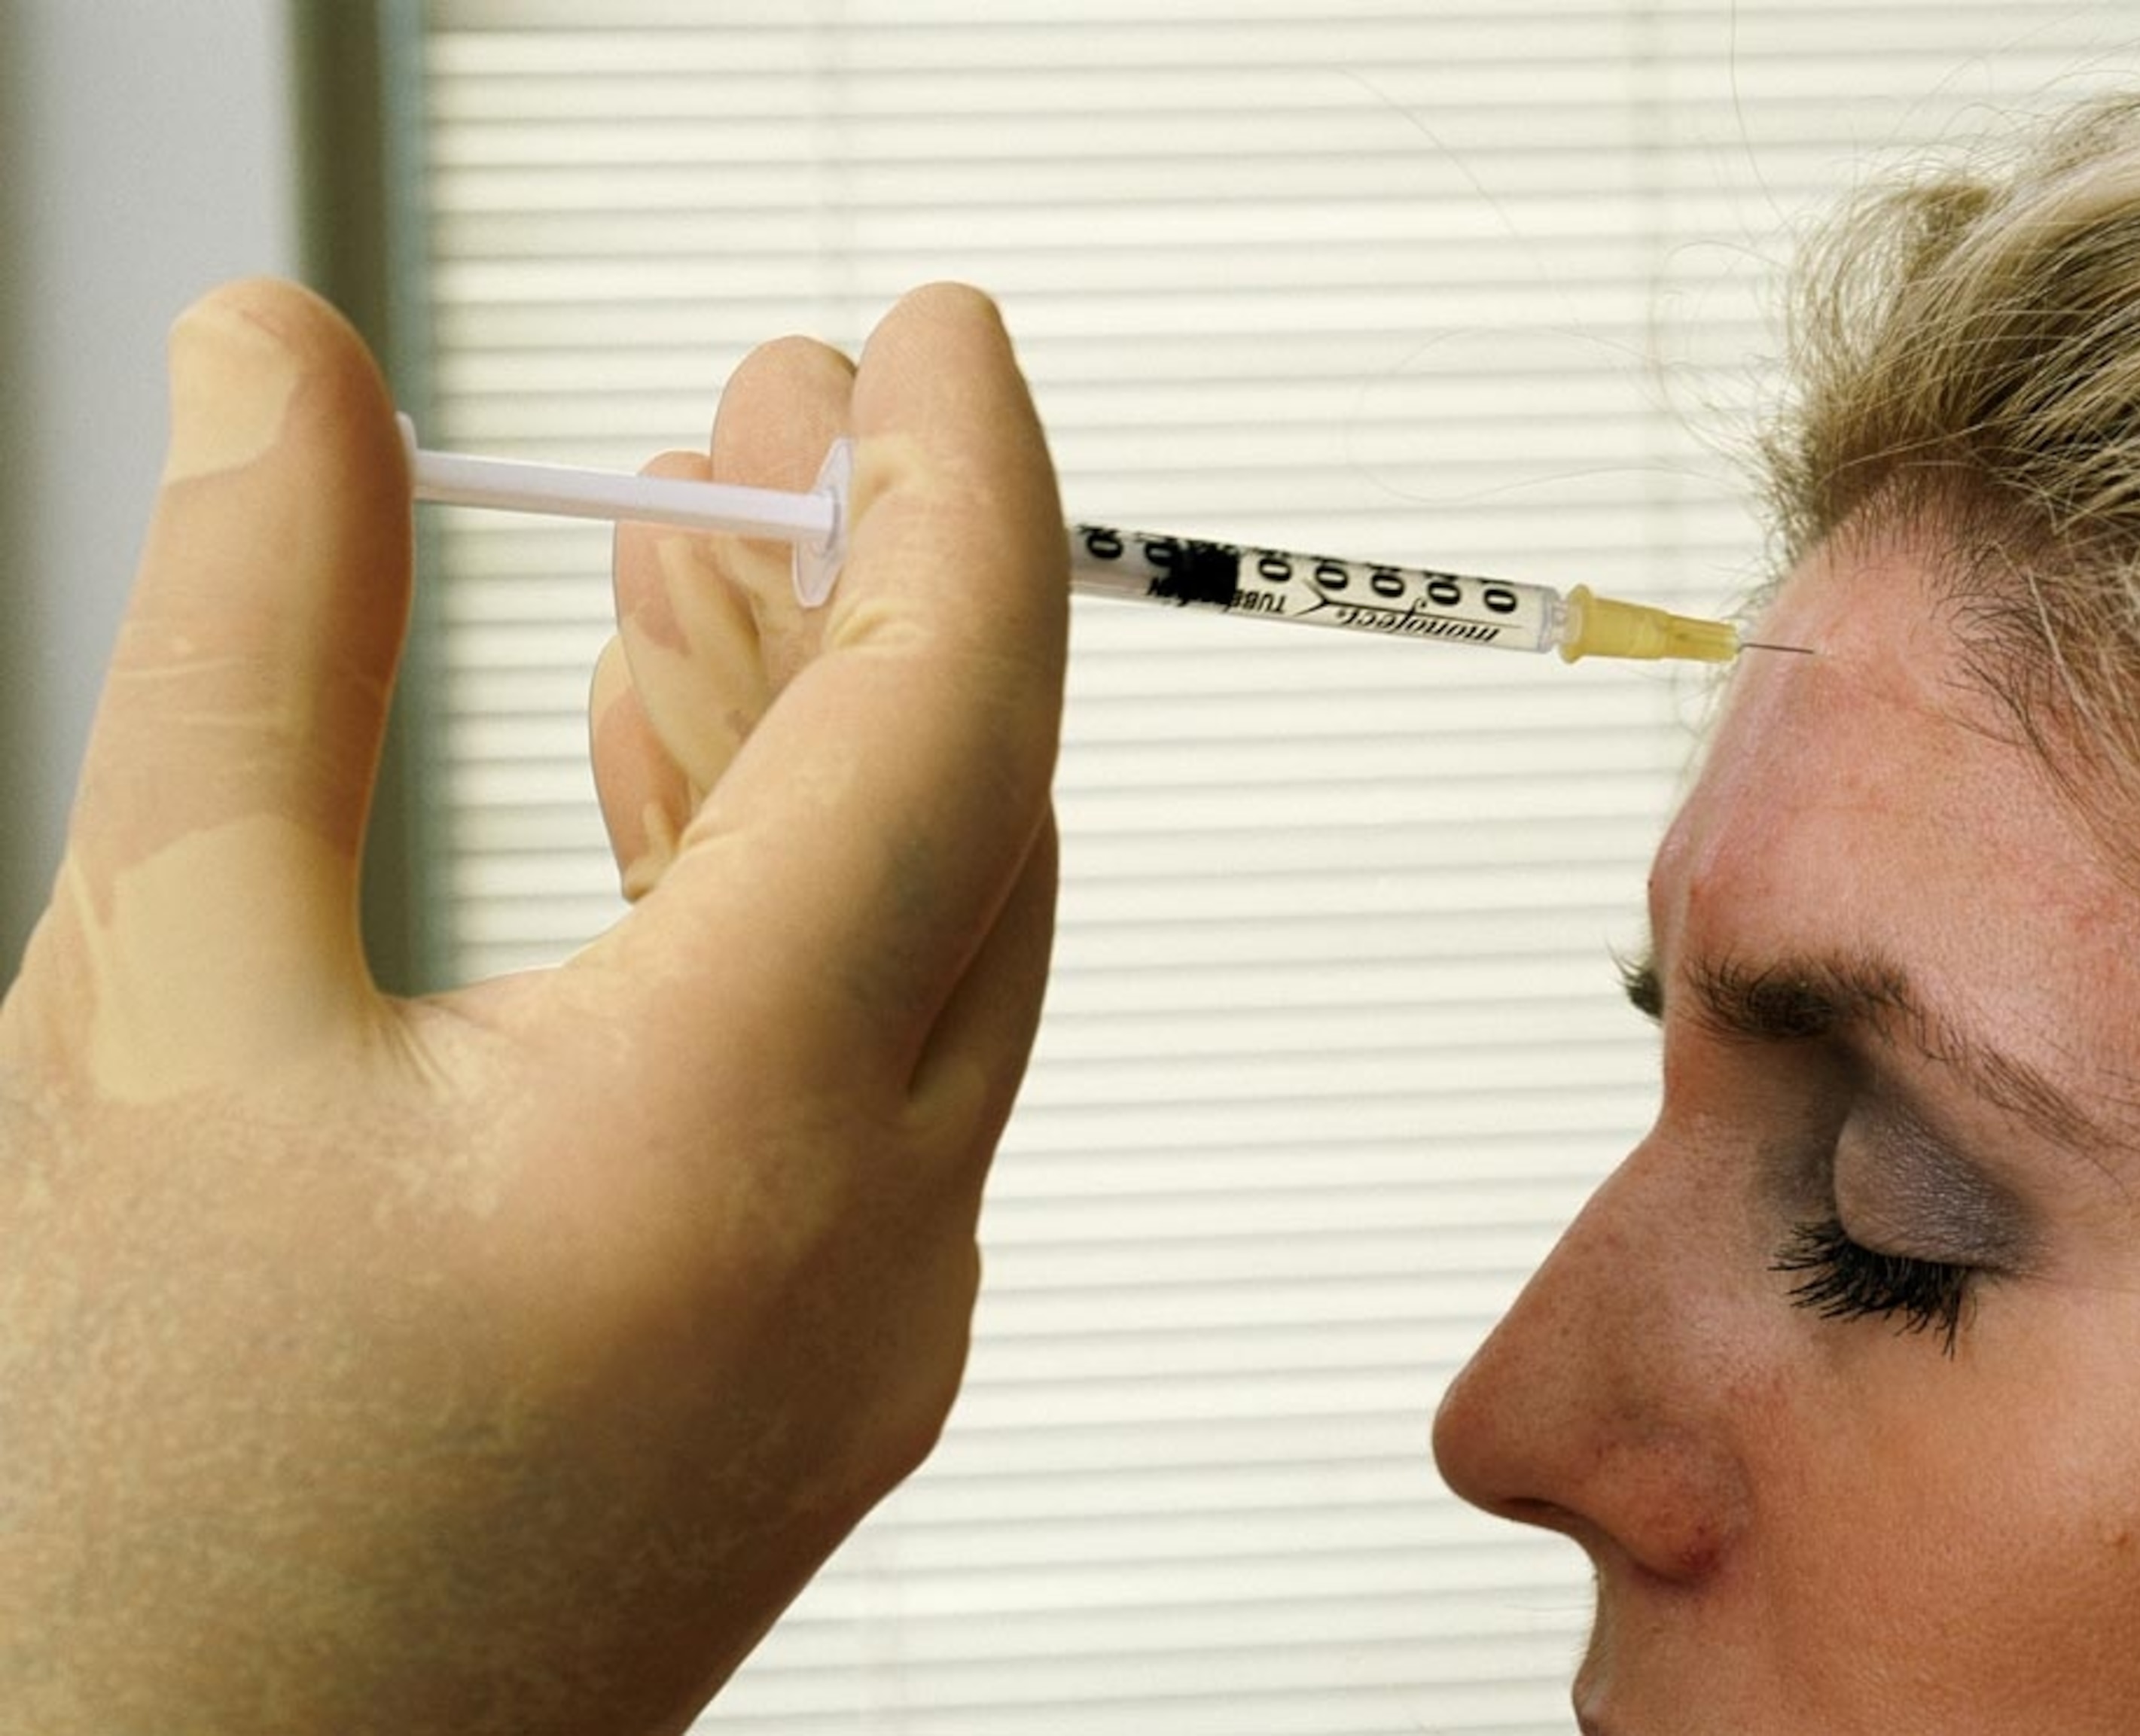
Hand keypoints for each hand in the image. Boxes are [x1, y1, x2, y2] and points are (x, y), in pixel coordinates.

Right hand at [0, 278, 1066, 1733]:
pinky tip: (684, 781)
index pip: (947, 711)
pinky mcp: (829, 1361)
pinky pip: (873, 1066)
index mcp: (723, 1139)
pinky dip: (794, 897)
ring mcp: (873, 1318)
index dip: (957, 478)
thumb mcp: (155, 1009)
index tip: (934, 337)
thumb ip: (256, 652)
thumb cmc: (124, 1510)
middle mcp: (865, 1240)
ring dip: (826, 728)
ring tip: (700, 549)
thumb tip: (292, 382)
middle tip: (774, 407)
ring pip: (925, 935)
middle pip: (963, 812)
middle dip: (874, 577)